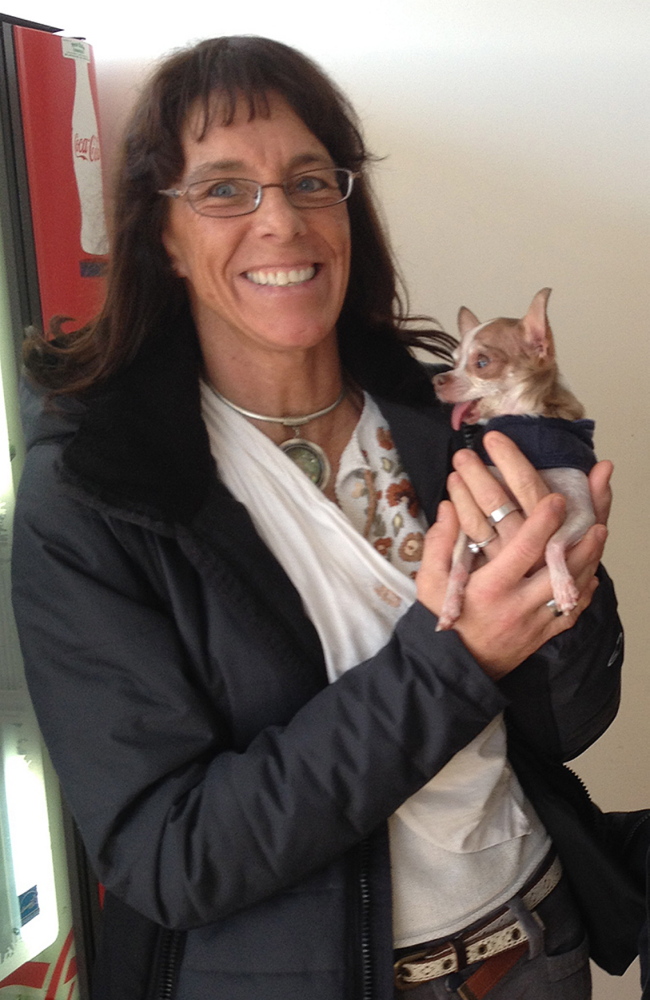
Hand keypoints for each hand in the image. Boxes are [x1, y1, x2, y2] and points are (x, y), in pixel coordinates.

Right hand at [416, 432, 609, 678]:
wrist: (451, 668)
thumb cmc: (441, 620)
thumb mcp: (430, 581)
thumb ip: (439, 543)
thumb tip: (448, 507)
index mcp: (490, 588)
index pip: (524, 550)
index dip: (543, 523)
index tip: (557, 500)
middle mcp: (517, 605)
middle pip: (559, 571)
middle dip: (580, 544)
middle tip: (595, 520)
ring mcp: (533, 623)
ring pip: (571, 591)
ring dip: (588, 563)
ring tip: (598, 537)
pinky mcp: (541, 636)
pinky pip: (571, 613)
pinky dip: (583, 593)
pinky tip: (590, 575)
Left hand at [446, 432, 611, 561]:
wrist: (543, 615)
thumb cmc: (567, 567)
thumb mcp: (589, 536)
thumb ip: (597, 502)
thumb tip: (603, 467)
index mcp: (552, 530)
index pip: (528, 487)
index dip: (511, 461)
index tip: (494, 439)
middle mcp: (527, 546)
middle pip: (497, 503)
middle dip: (478, 473)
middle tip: (463, 453)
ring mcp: (503, 561)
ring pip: (477, 522)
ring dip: (463, 493)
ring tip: (456, 471)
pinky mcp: (485, 574)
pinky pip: (465, 543)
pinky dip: (456, 519)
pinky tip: (450, 502)